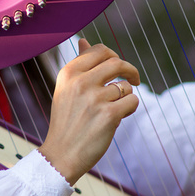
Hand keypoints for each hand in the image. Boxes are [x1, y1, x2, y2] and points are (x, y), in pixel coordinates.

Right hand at [39, 39, 139, 184]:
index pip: (99, 51)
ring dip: (126, 96)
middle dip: (130, 70)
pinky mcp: (109, 115)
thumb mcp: (66, 89)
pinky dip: (130, 109)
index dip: (113, 56)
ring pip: (125, 86)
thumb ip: (79, 64)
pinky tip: (119, 117)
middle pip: (116, 62)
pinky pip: (132, 101)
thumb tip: (84, 40)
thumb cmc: (66, 121)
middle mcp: (80, 82)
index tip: (118, 66)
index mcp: (68, 73)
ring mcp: (95, 98)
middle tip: (133, 79)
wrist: (61, 155)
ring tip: (115, 108)